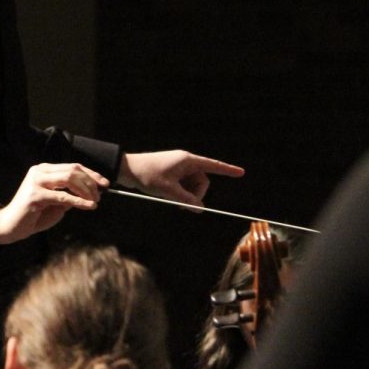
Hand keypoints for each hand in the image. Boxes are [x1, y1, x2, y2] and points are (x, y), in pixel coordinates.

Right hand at [0, 163, 109, 244]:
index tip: (105, 183)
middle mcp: (40, 171)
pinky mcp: (35, 195)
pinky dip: (79, 201)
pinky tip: (89, 206)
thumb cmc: (34, 215)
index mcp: (44, 169)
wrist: (11, 226)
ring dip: (86, 190)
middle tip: (100, 195)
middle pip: (73, 170)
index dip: (91, 174)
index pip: (73, 167)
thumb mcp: (55, 203)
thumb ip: (69, 195)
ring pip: (69, 179)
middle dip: (90, 182)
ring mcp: (36, 182)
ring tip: (95, 201)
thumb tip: (89, 191)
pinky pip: (63, 197)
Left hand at [118, 150, 244, 206]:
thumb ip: (186, 200)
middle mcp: (185, 162)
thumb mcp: (168, 190)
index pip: (212, 165)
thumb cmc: (147, 175)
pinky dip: (181, 193)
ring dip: (187, 196)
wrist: (127, 169)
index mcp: (187, 160)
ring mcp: (178, 167)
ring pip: (192, 185)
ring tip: (173, 201)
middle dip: (196, 195)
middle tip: (183, 206)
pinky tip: (169, 197)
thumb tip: (201, 208)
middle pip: (202, 181)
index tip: (241, 173)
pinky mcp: (172, 173)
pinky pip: (184, 185)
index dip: (227, 170)